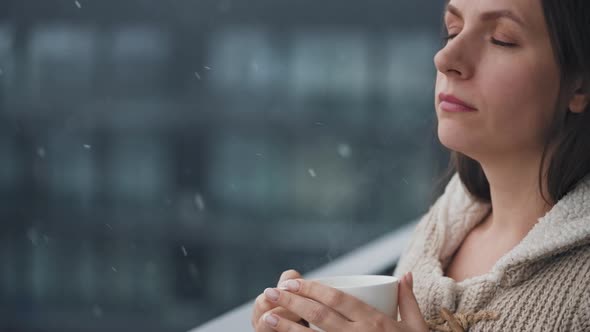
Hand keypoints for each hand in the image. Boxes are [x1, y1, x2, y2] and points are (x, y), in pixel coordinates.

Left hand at [260, 272, 427, 331]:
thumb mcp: (417, 328)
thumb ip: (409, 300)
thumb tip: (404, 275)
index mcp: (374, 320)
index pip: (337, 299)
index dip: (312, 288)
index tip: (292, 281)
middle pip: (319, 314)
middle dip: (293, 301)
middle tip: (271, 292)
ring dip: (288, 327)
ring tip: (267, 318)